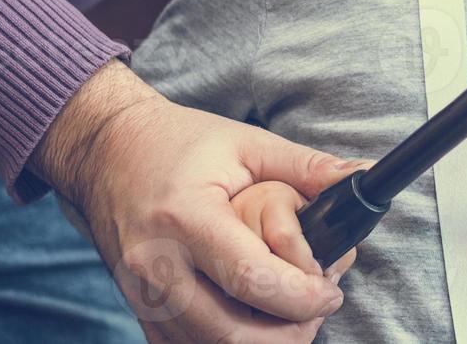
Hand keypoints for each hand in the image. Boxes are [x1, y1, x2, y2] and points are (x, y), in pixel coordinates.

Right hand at [31, 60, 366, 342]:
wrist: (106, 152)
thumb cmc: (177, 143)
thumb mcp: (246, 143)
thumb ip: (305, 167)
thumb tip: (360, 177)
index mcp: (186, 217)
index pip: (250, 278)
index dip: (301, 295)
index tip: (330, 290)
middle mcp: (156, 263)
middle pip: (229, 331)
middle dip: (286, 331)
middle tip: (317, 309)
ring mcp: (141, 293)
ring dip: (258, 343)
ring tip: (291, 315)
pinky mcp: (138, 310)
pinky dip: (223, 343)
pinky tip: (252, 320)